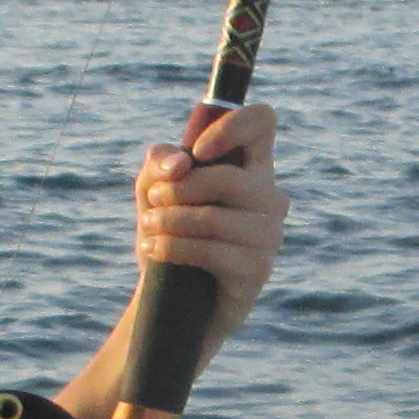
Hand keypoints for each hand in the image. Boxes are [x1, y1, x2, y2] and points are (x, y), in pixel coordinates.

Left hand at [135, 102, 286, 357]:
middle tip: (153, 202)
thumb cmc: (170, 232)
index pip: (262, 122)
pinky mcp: (258, 269)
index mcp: (252, 166)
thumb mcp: (155, 189)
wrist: (173, 296)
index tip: (198, 152)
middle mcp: (270, 197)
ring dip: (170, 222)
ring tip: (148, 229)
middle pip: (228, 177)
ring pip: (216, 218)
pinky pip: (213, 252)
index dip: (230, 127)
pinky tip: (154, 250)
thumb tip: (180, 164)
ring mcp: (270, 234)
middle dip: (179, 190)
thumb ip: (161, 162)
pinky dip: (175, 249)